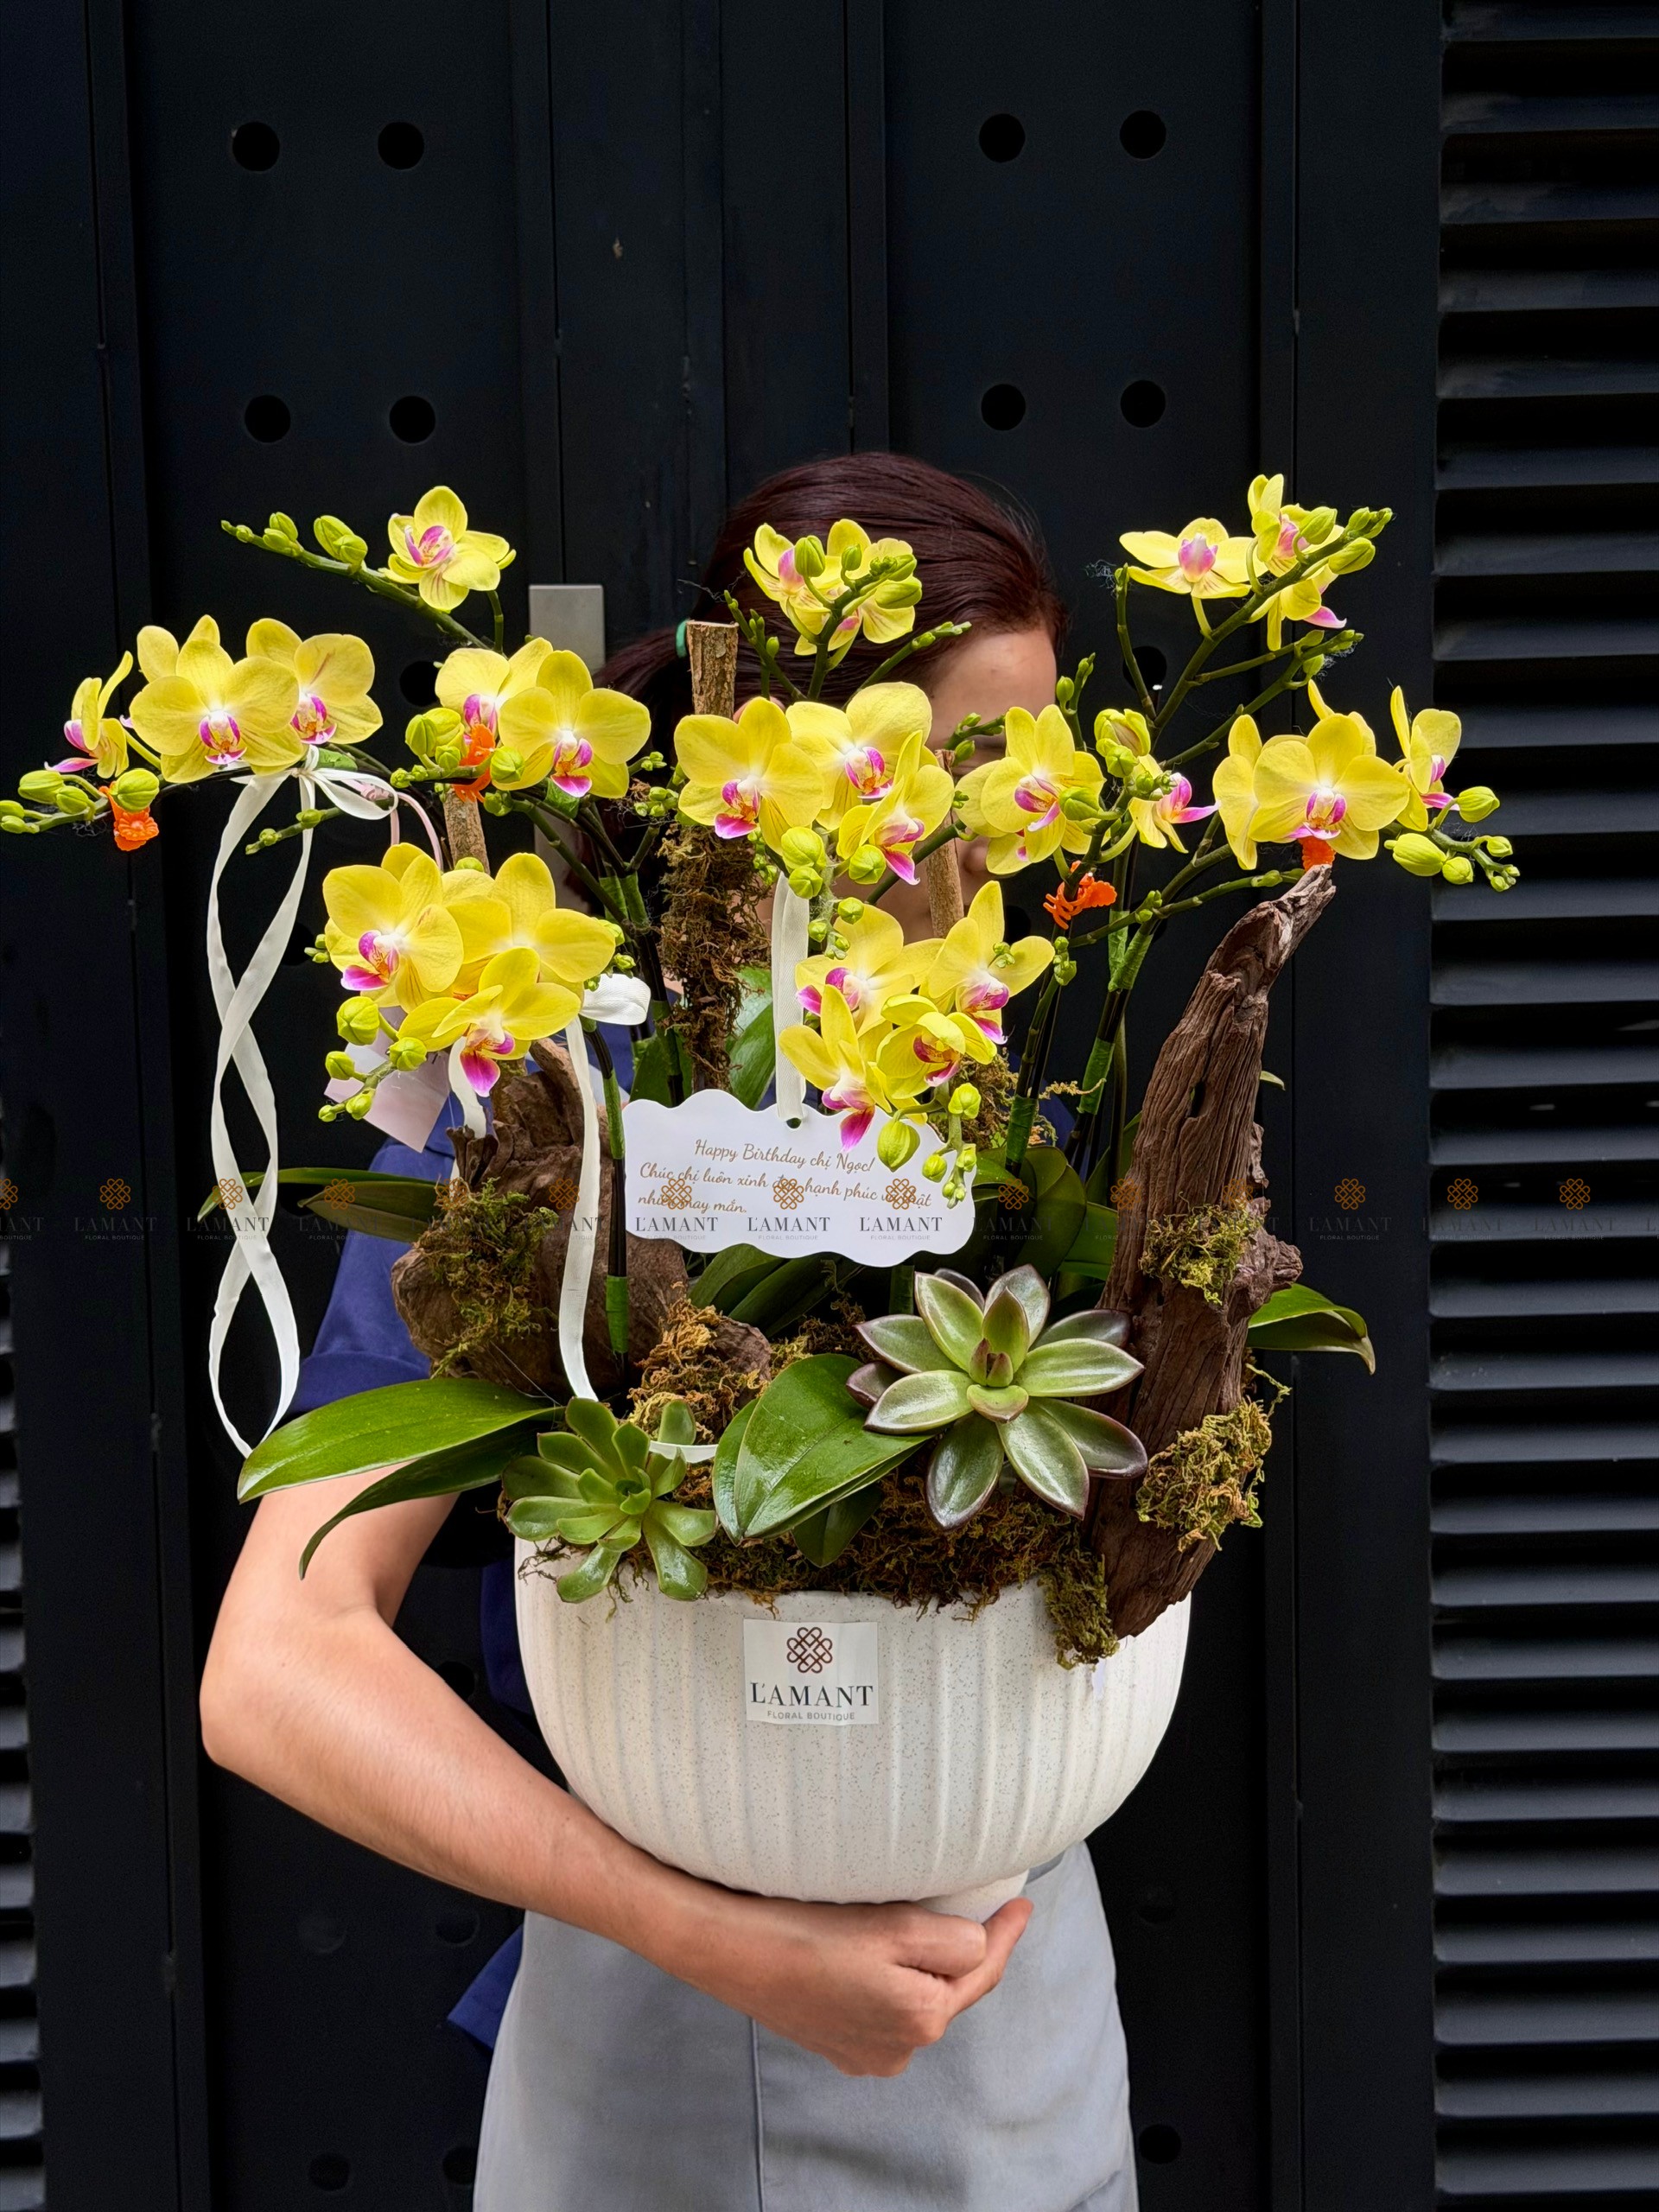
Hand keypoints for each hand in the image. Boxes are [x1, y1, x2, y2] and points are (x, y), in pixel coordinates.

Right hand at [668, 1888, 1033, 2076]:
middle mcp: (899, 2049)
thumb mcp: (894, 1925)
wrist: (729, 1950)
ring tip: (908, 1924)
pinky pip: (881, 2010)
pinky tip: (868, 1954)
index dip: (1005, 1931)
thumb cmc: (805, 1930)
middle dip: (959, 1949)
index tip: (1022, 1902)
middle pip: (948, 1986)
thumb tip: (977, 1943)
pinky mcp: (836, 2045)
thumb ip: (952, 1941)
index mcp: (921, 2018)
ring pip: (914, 1998)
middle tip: (968, 1901)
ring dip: (918, 1966)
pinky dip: (885, 1981)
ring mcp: (865, 2053)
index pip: (982, 1969)